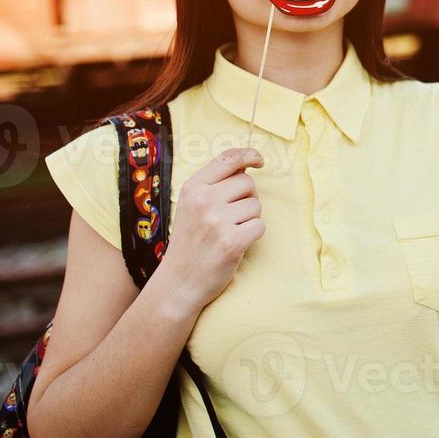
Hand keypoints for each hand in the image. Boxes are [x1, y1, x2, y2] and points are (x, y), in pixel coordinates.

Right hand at [156, 147, 264, 309]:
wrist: (178, 283)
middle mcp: (203, 201)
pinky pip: (259, 226)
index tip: (259, 161)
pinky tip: (236, 244)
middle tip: (231, 218)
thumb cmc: (190, 242)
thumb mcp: (192, 207)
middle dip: (246, 198)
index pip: (227, 158)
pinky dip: (253, 235)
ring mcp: (217, 221)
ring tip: (229, 233)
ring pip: (256, 206)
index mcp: (193, 188)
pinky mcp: (231, 242)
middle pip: (247, 183)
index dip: (248, 155)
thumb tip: (247, 164)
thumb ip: (215, 185)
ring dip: (249, 219)